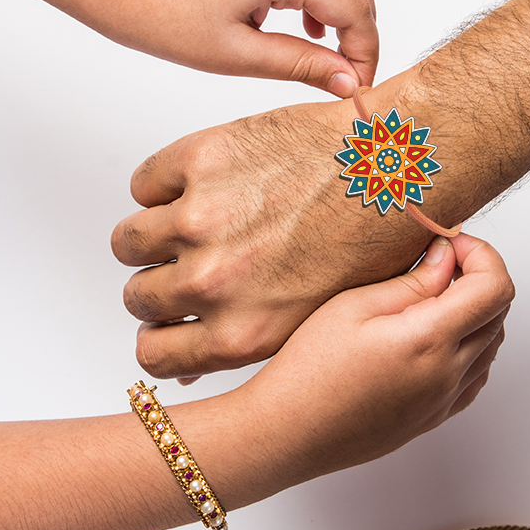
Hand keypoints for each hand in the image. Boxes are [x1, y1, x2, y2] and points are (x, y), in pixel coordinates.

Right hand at [111, 75, 457, 378]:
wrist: (400, 166)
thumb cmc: (374, 238)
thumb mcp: (316, 319)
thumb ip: (247, 342)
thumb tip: (189, 368)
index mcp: (243, 333)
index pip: (154, 354)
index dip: (159, 334)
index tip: (167, 319)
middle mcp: (214, 282)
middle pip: (137, 295)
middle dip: (156, 280)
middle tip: (189, 258)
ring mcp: (202, 218)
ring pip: (128, 240)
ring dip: (150, 232)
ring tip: (191, 220)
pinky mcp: (201, 161)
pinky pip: (145, 183)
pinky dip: (163, 183)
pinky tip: (204, 182)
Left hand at [112, 0, 376, 95]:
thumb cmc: (162, 16)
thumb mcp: (237, 53)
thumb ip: (302, 65)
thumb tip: (347, 81)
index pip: (353, 8)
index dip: (365, 50)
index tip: (358, 85)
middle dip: (361, 28)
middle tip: (351, 71)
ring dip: (341, 6)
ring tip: (325, 50)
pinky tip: (297, 20)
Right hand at [238, 234, 512, 479]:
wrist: (287, 432)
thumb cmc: (309, 370)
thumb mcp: (354, 306)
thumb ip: (412, 281)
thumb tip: (447, 258)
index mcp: (430, 340)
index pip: (495, 288)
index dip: (481, 255)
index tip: (450, 243)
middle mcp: (447, 375)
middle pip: (499, 314)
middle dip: (477, 277)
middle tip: (437, 261)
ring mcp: (443, 401)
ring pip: (490, 345)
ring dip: (474, 312)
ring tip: (430, 296)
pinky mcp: (433, 418)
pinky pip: (475, 376)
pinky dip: (469, 347)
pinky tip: (434, 335)